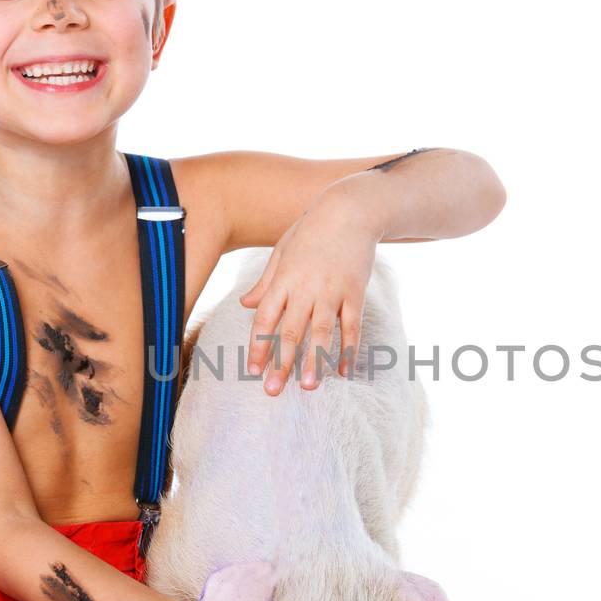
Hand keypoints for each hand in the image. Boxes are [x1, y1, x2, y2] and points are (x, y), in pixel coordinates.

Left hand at [240, 191, 375, 394]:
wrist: (349, 209)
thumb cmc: (311, 230)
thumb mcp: (282, 251)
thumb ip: (265, 282)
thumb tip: (244, 305)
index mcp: (283, 279)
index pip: (265, 319)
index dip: (258, 346)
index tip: (252, 371)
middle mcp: (306, 287)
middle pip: (290, 331)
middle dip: (281, 363)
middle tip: (273, 391)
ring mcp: (332, 290)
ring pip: (321, 332)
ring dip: (314, 362)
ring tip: (307, 387)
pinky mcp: (355, 292)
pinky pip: (351, 326)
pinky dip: (348, 350)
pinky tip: (343, 371)